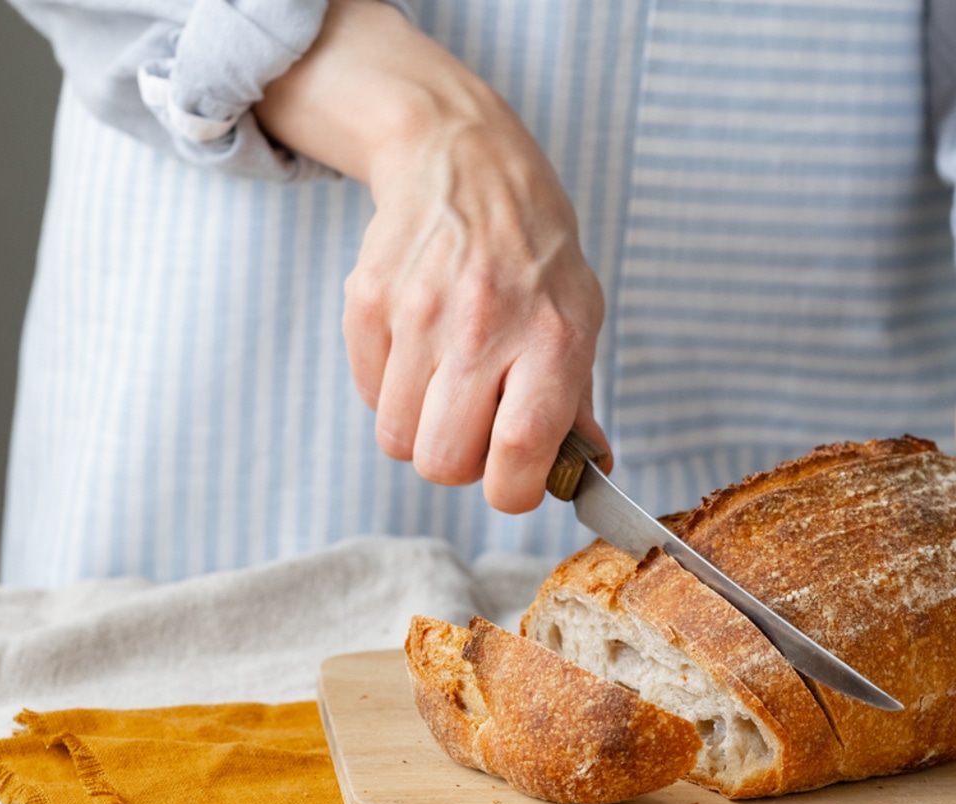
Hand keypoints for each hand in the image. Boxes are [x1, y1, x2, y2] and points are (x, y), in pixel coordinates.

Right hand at [255, 0, 608, 512]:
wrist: (463, 161)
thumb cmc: (532, 250)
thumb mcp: (580, 313)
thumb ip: (577, 401)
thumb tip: (588, 473)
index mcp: (552, 337)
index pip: (520, 451)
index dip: (513, 489)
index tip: (514, 481)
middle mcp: (485, 325)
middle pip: (443, 460)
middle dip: (458, 464)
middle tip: (475, 428)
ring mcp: (418, 312)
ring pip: (397, 438)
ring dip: (421, 429)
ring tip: (447, 386)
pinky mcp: (367, 301)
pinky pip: (369, 395)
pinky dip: (391, 390)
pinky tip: (419, 350)